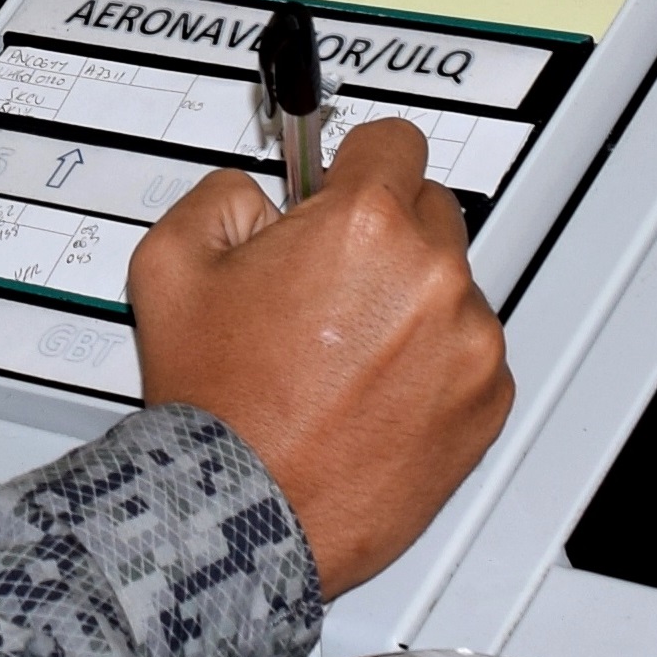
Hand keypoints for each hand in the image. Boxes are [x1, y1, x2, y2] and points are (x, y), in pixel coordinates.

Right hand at [125, 117, 510, 596]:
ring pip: (452, 286)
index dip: (356, 163)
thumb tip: (258, 197)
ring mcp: (469, 344)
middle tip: (329, 282)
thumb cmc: (218, 405)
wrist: (246, 513)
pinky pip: (470, 354)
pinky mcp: (486, 403)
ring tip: (344, 352)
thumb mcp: (170, 265)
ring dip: (411, 301)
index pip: (395, 143)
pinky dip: (433, 364)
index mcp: (364, 225)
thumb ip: (220, 196)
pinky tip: (372, 392)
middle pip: (430, 210)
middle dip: (384, 234)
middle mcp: (432, 277)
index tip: (342, 188)